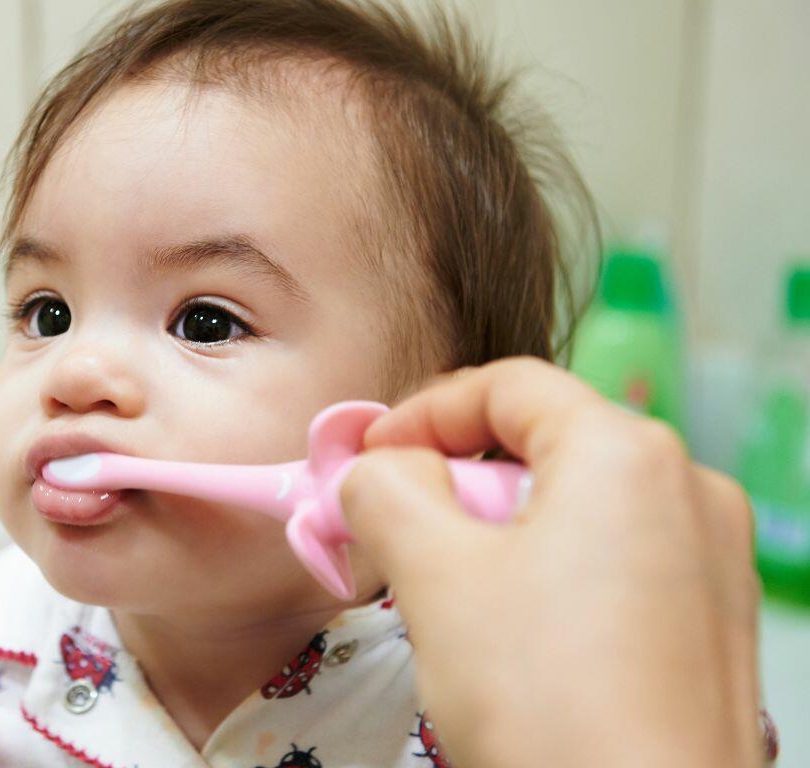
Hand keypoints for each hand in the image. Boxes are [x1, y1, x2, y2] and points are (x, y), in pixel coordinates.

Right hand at [340, 358, 763, 767]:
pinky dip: (550, 572)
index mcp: (626, 452)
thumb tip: (375, 469)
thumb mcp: (434, 576)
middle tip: (395, 527)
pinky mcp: (715, 622)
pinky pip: (615, 561)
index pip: (507, 384)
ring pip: (578, 505)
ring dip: (498, 528)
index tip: (366, 460)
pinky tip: (515, 635)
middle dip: (457, 476)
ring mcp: (714, 556)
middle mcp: (689, 486)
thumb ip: (385, 490)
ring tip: (448, 590)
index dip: (421, 412)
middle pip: (545, 442)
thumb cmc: (544, 698)